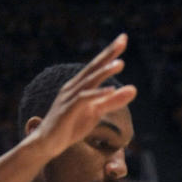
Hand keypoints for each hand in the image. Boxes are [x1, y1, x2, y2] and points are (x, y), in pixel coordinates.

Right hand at [29, 35, 136, 156]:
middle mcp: (73, 86)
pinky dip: (97, 94)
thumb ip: (112, 101)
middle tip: (123, 38)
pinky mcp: (68, 110)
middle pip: (93, 67)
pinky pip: (84, 99)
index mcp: (80, 85)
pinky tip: (110, 90)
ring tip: (121, 63)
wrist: (48, 143)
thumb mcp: (95, 113)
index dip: (110, 53)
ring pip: (89, 81)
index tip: (123, 39)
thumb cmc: (70, 127)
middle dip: (108, 53)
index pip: (97, 66)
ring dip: (105, 72)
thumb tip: (133, 89)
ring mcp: (69, 97)